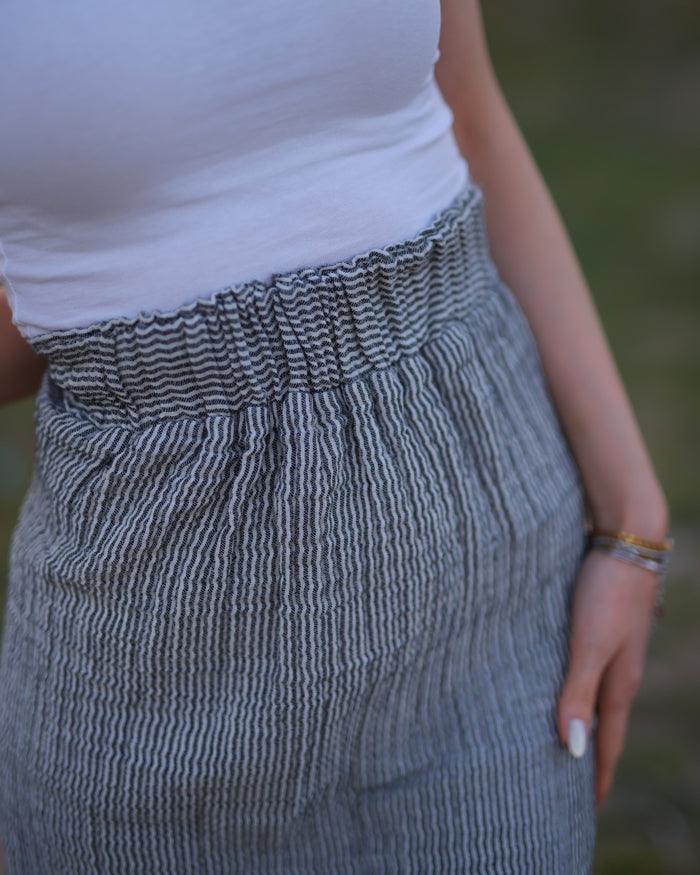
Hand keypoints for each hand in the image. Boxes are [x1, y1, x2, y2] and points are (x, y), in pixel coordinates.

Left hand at [556, 545, 657, 808]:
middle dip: (593, 756)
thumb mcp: (589, 645)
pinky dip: (577, 689)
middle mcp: (619, 669)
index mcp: (619, 682)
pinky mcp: (600, 625)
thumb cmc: (606, 592)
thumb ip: (578, 693)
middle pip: (603, 723)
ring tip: (570, 742)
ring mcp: (612, 646)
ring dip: (585, 721)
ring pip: (596, 695)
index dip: (598, 775)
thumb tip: (573, 750)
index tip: (588, 809)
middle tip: (575, 786)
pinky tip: (563, 685)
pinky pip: (587, 669)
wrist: (626, 538)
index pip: (607, 741)